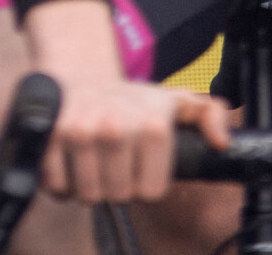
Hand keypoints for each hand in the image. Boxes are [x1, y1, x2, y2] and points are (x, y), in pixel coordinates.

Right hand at [23, 0, 228, 204]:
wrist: (80, 76)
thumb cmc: (130, 99)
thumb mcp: (175, 102)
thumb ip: (209, 116)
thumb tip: (222, 141)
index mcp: (152, 125)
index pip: (149, 193)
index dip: (142, 181)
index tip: (137, 161)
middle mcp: (117, 126)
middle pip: (118, 196)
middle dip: (115, 183)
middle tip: (113, 158)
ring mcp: (80, 131)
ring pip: (88, 195)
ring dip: (88, 183)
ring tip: (93, 158)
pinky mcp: (49, 136)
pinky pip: (57, 187)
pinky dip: (60, 181)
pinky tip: (70, 158)